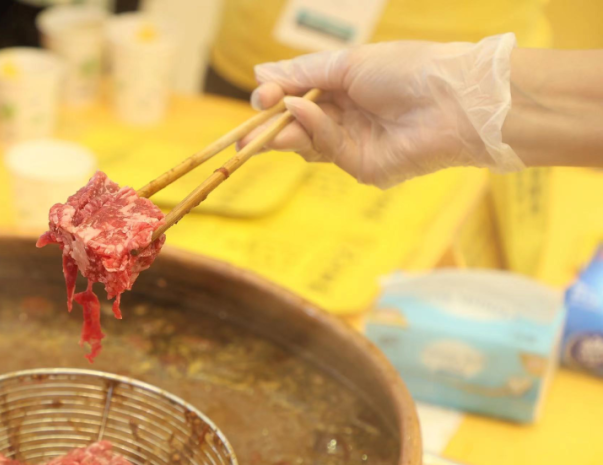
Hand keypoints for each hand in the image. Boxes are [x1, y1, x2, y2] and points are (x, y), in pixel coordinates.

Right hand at [242, 34, 523, 187]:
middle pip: (296, 128)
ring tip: (267, 124)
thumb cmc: (408, 70)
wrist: (453, 100)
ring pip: (306, 144)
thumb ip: (302, 73)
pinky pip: (328, 150)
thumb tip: (259, 73)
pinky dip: (314, 131)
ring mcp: (355, 145)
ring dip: (285, 133)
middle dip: (268, 130)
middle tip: (244, 136)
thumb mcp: (347, 64)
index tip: (260, 97)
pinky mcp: (364, 168)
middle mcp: (348, 118)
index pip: (298, 99)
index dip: (276, 100)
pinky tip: (305, 112)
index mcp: (345, 89)